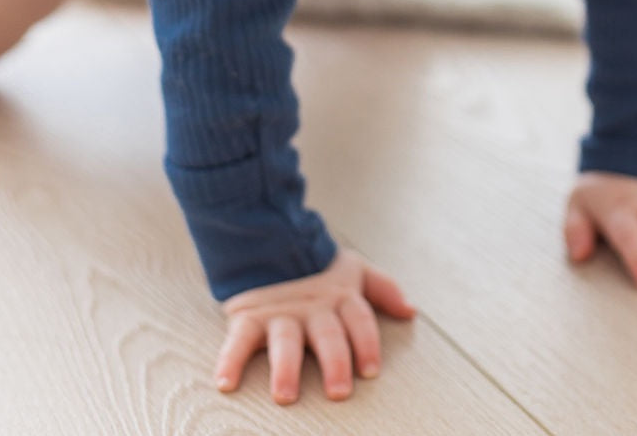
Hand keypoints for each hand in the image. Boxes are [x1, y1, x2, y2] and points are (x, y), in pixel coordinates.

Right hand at [214, 246, 416, 403]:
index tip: (370, 371)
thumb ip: (381, 289)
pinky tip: (225, 383)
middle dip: (335, 362)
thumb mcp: (352, 271)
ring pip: (285, 340)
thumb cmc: (316, 269)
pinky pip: (238, 339)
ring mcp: (279, 312)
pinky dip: (230, 360)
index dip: (367, 342)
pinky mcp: (249, 316)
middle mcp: (311, 307)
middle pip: (328, 335)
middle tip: (338, 391)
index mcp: (338, 297)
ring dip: (286, 367)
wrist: (267, 240)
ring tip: (285, 395)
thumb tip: (410, 311)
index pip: (359, 319)